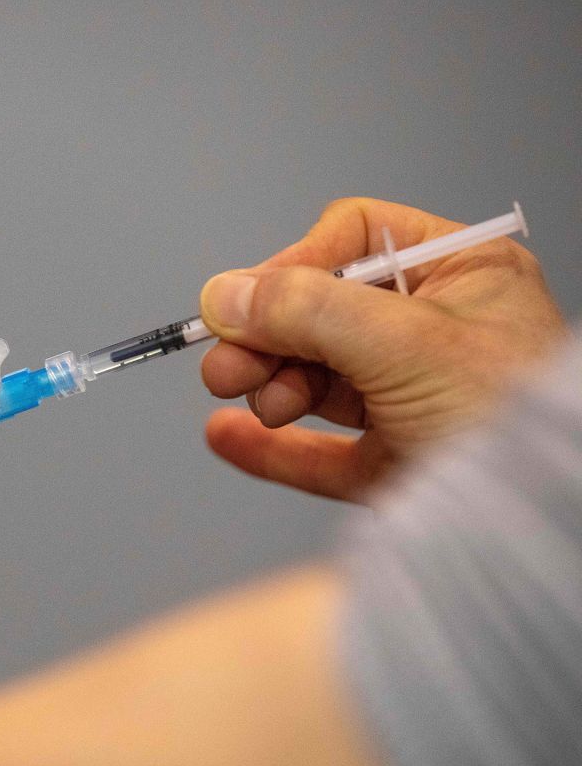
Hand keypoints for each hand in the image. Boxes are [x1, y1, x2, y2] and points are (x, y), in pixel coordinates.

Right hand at [198, 198, 565, 500]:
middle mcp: (434, 333)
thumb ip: (306, 310)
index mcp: (460, 276)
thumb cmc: (509, 416)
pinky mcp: (394, 464)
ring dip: (269, 386)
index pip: (353, 242)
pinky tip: (226, 436)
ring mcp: (412, 400)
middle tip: (224, 365)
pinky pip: (319, 450)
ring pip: (315, 380)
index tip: (251, 304)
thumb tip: (223, 295)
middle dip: (266, 338)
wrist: (541, 522)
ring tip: (249, 400)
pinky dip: (270, 445)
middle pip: (320, 314)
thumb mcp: (404, 341)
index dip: (295, 268)